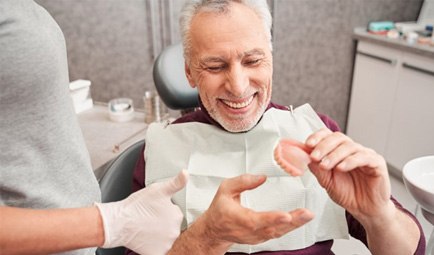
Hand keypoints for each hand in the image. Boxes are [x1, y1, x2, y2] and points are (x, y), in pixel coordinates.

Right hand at [96, 170, 187, 254]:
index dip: (165, 210)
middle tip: (149, 218)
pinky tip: (147, 238)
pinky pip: (161, 250)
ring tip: (147, 228)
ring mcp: (167, 244)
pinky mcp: (158, 253)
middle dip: (163, 223)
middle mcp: (175, 231)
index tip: (155, 209)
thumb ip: (176, 182)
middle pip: (172, 226)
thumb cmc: (137, 205)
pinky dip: (156, 246)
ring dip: (161, 234)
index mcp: (177, 215)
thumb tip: (186, 173)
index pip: (175, 213)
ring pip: (167, 238)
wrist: (119, 223)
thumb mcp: (158, 189)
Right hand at [199, 174, 313, 247]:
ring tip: (307, 215)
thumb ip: (242, 182)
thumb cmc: (220, 210)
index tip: (286, 215)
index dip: (272, 218)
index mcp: (239, 218)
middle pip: (273, 228)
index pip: (257, 220)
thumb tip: (261, 177)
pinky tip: (300, 220)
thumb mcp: (225, 190)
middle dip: (292, 221)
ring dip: (295, 224)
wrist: (215, 230)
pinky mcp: (262, 238)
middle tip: (307, 214)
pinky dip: (290, 227)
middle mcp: (249, 231)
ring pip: (278, 232)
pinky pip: (278, 233)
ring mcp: (257, 237)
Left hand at [305, 128, 391, 221]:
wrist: (364, 210)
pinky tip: (341, 168)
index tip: (307, 144)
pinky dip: (350, 161)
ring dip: (334, 155)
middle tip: (314, 156)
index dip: (318, 137)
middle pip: (338, 138)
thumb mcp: (326, 181)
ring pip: (349, 146)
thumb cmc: (347, 194)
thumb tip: (304, 156)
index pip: (328, 135)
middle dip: (323, 146)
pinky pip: (364, 157)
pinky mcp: (377, 163)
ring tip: (325, 165)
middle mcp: (352, 150)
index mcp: (339, 150)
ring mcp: (366, 155)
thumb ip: (317, 168)